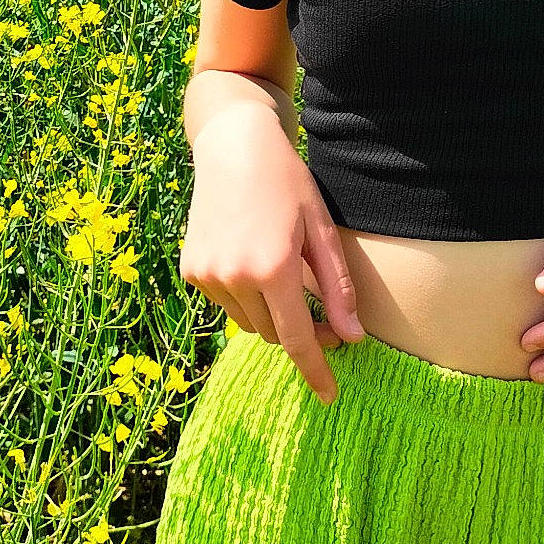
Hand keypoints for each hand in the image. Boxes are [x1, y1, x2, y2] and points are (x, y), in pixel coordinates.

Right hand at [178, 101, 364, 404]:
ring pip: (248, 322)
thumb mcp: (321, 231)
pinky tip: (250, 257)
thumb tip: (351, 338)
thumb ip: (336, 288)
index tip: (329, 396)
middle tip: (322, 312)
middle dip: (299, 331)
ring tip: (282, 272)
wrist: (233, 146)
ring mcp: (208, 275)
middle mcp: (235, 277)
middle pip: (273, 333)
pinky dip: (243, 295)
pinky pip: (225, 303)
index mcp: (274, 268)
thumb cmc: (287, 183)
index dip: (314, 370)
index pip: (297, 340)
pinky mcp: (191, 270)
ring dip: (269, 312)